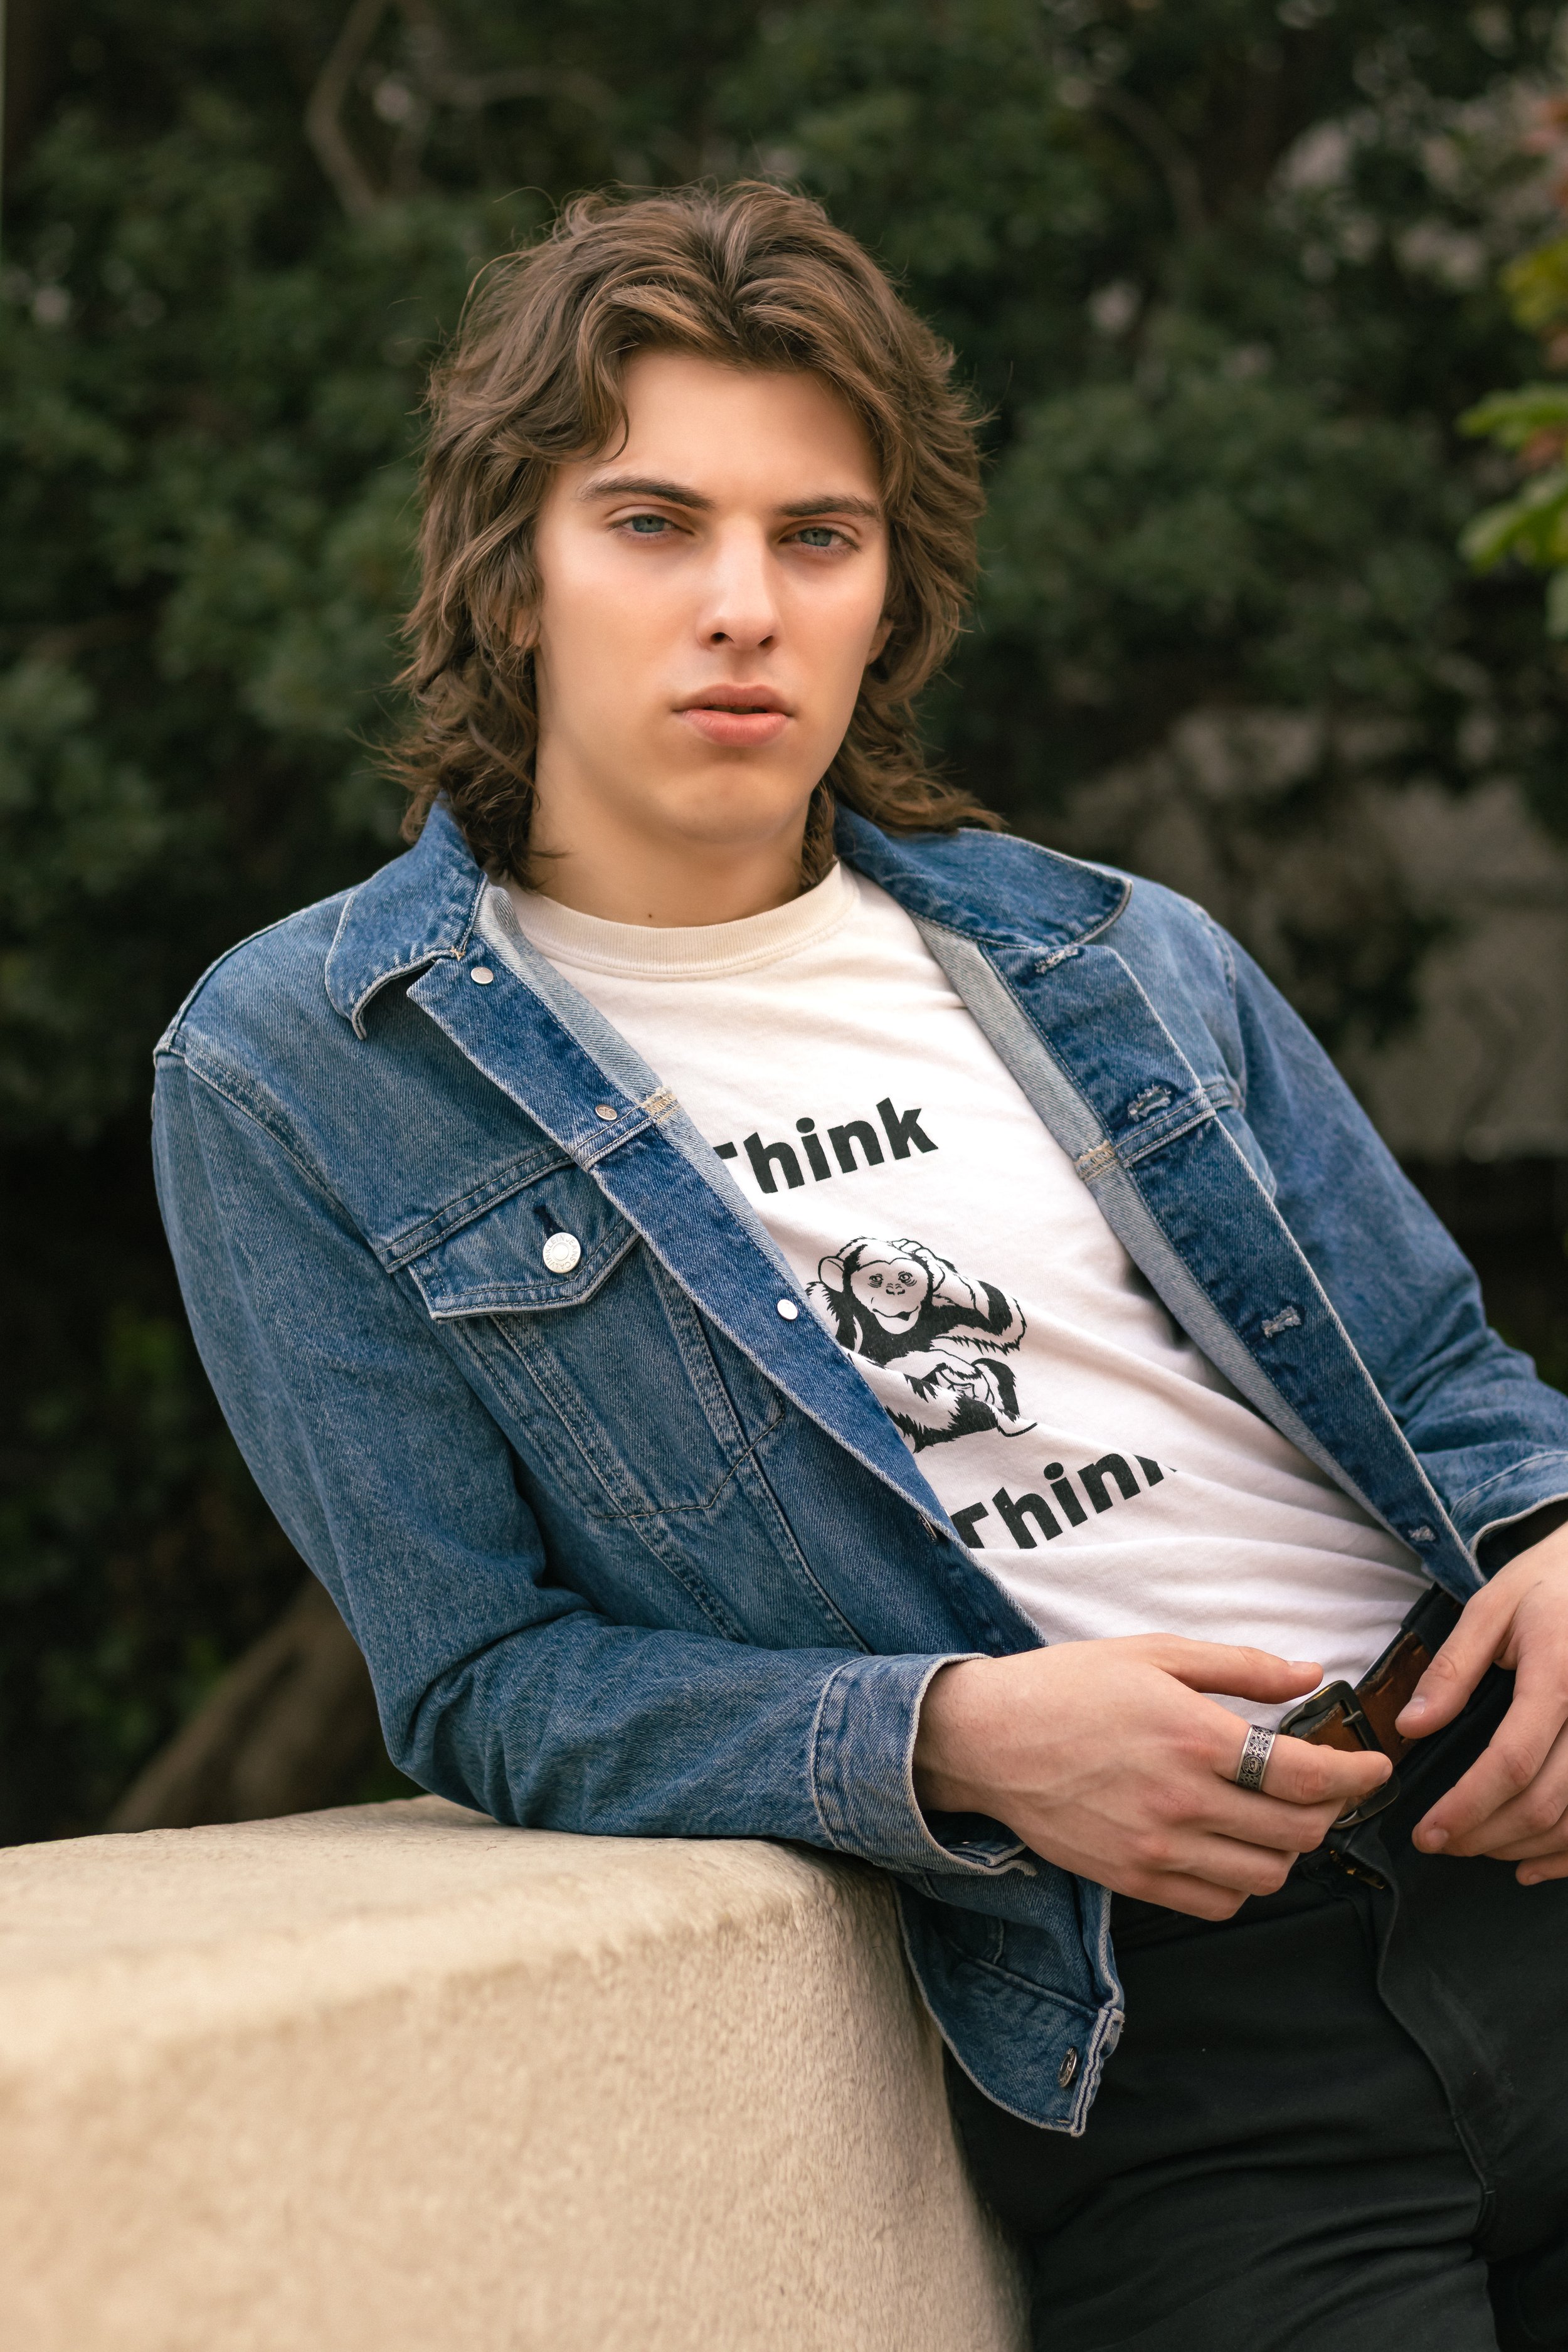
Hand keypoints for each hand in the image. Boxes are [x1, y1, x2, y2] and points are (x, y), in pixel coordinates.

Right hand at [913, 1634, 1391, 1919]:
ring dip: (1287, 1851)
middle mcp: (1183, 1801)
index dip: (1358, 1776)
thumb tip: (1311, 1674)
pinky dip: (1241, 1884)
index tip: (1374, 1767)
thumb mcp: (1156, 1653)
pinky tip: (1231, 1847)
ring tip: (1277, 1818)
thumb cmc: (1069, 1685)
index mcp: (1195, 1736)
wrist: (987, 1739)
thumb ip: (1241, 1667)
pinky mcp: (1134, 1880)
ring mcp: (1158, 1849)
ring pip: (1264, 1877)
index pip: (1308, 1776)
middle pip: (1297, 1833)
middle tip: (1326, 1789)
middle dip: (1330, 1812)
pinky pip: (1217, 1904)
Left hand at [1397, 1520, 1567, 1883]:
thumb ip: (1452, 1669)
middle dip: (1486, 1834)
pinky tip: (1529, 1865)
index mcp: (1558, 1671)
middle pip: (1547, 1799)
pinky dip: (1566, 1854)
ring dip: (1522, 1846)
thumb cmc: (1544, 1587)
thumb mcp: (1490, 1608)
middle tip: (1438, 1842)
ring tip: (1473, 1847)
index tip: (1427, 1830)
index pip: (1514, 1758)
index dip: (1469, 1804)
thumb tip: (1411, 1726)